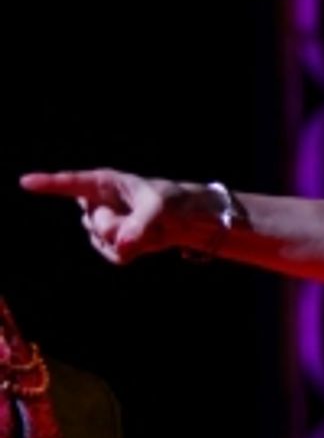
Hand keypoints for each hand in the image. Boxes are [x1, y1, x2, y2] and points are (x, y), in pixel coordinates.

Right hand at [19, 168, 181, 263]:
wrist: (184, 221)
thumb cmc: (170, 202)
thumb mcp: (160, 208)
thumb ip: (140, 225)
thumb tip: (122, 246)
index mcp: (104, 183)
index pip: (71, 183)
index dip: (48, 184)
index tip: (25, 182)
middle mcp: (97, 202)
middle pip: (97, 225)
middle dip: (120, 229)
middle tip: (147, 220)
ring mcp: (101, 223)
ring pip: (104, 242)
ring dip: (128, 242)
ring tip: (145, 229)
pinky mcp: (109, 242)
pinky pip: (112, 255)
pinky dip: (129, 254)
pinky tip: (140, 243)